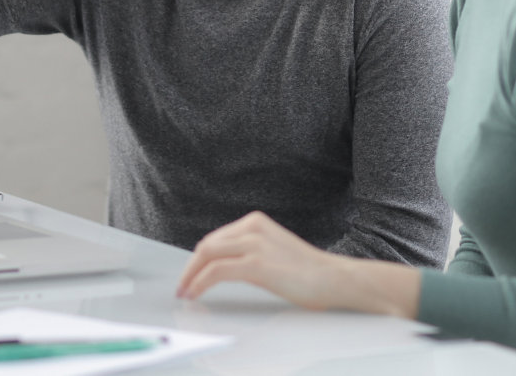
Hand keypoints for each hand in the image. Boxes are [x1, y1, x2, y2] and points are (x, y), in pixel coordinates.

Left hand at [177, 211, 353, 308]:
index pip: (216, 238)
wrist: (333, 278)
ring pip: (207, 255)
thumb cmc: (307, 271)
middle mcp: (252, 227)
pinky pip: (216, 271)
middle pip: (207, 244)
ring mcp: (254, 243)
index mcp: (256, 222)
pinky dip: (200, 283)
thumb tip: (221, 267)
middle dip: (189, 267)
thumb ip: (248, 253)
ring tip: (185, 292)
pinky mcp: (256, 263)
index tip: (190, 274)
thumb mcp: (272, 251)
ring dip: (190, 276)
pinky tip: (196, 293)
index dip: (198, 258)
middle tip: (182, 286)